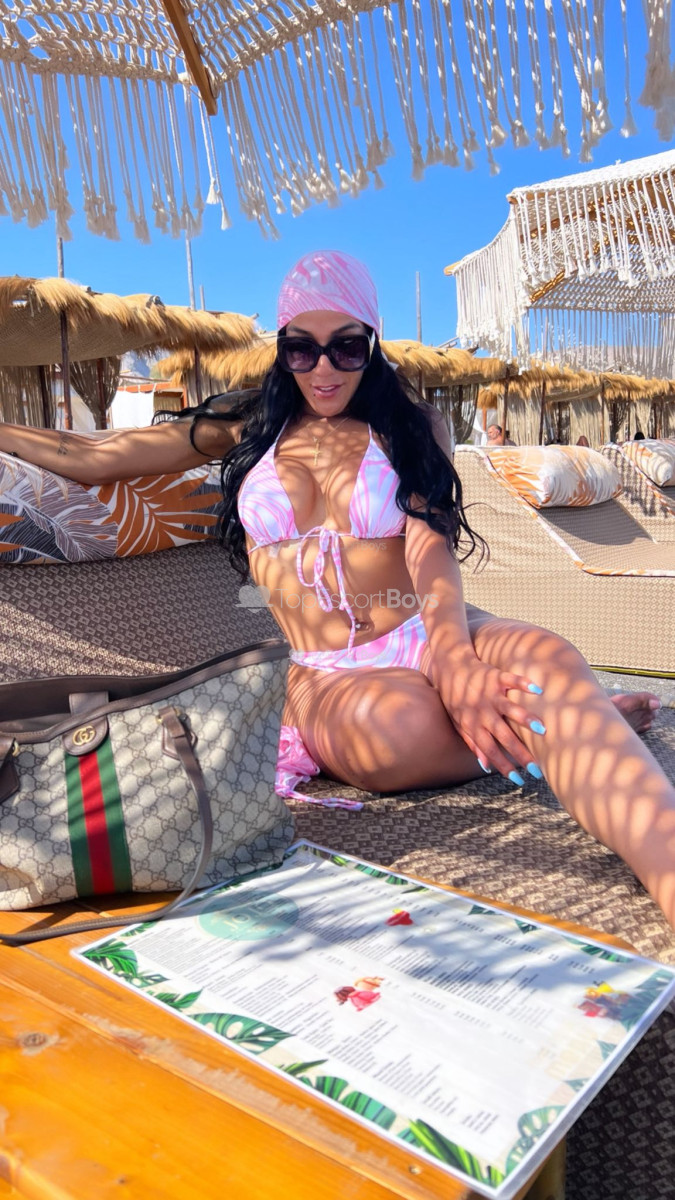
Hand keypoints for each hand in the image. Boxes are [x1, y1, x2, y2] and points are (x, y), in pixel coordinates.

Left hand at [438, 655, 544, 782]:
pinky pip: (511, 680)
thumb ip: (472, 743)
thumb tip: (485, 766)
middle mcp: (483, 711)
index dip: (503, 766)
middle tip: (537, 769)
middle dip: (520, 754)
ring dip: (525, 719)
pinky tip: (538, 689)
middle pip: (503, 736)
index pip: (490, 750)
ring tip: (542, 730)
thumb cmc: (455, 697)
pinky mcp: (495, 676)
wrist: (449, 666)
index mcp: (473, 724)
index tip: (519, 780)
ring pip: (509, 708)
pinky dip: (523, 683)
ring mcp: (490, 693)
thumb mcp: (459, 722)